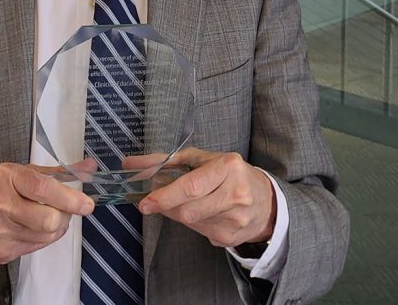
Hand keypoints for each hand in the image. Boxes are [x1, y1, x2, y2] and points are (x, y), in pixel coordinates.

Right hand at [0, 162, 94, 265]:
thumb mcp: (18, 173)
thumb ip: (56, 172)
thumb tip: (88, 168)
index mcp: (8, 178)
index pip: (43, 188)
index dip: (70, 198)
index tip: (86, 204)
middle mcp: (2, 204)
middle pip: (49, 220)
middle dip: (64, 216)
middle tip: (64, 210)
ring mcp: (0, 231)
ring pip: (46, 237)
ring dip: (55, 228)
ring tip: (46, 217)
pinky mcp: (1, 252)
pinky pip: (35, 248)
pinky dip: (40, 239)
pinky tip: (30, 228)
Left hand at [135, 148, 275, 247]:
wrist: (267, 201)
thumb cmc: (229, 174)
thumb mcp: (201, 159)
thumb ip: (165, 160)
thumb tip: (131, 164)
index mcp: (228, 167)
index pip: (191, 187)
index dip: (165, 196)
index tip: (146, 202)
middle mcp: (236, 194)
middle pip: (188, 209)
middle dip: (167, 206)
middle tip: (156, 200)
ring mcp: (236, 219)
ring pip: (191, 222)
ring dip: (179, 212)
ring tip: (188, 201)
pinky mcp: (232, 237)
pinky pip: (199, 232)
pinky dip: (193, 222)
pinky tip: (203, 212)